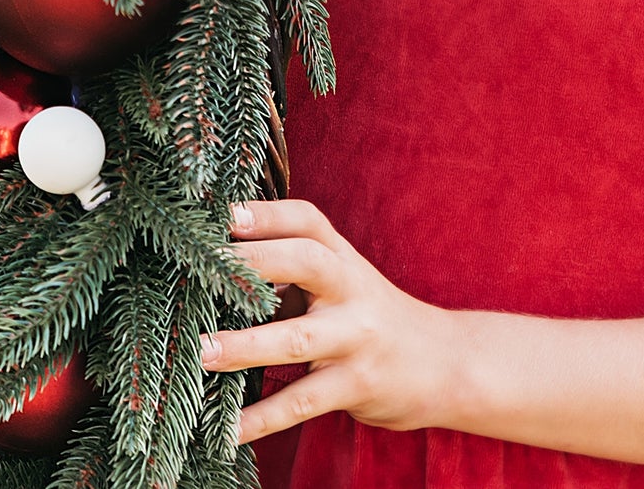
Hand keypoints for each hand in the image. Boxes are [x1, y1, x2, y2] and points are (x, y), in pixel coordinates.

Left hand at [200, 198, 456, 444]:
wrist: (442, 362)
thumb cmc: (369, 316)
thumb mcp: (342, 282)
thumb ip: (292, 272)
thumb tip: (214, 272)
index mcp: (343, 257)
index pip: (307, 221)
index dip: (267, 214)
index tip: (226, 214)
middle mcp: (352, 288)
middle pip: (306, 261)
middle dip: (254, 262)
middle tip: (202, 269)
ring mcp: (356, 337)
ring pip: (297, 338)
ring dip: (245, 345)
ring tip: (201, 352)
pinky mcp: (356, 385)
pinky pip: (302, 402)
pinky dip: (262, 418)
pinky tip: (227, 430)